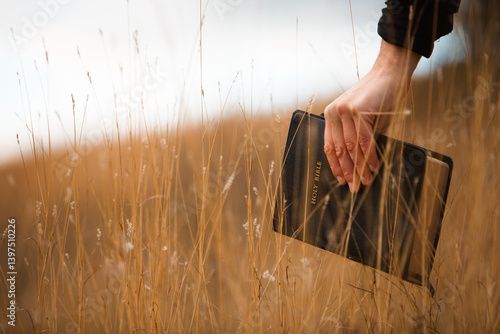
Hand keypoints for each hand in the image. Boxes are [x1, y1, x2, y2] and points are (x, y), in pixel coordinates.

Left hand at [323, 40, 420, 191]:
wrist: (391, 74)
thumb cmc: (379, 97)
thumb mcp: (365, 120)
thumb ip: (358, 139)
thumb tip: (359, 165)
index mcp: (331, 115)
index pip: (330, 146)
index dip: (335, 165)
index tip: (341, 179)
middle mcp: (333, 113)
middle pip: (339, 149)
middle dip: (347, 171)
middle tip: (354, 187)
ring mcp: (343, 111)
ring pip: (350, 147)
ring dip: (359, 167)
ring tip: (365, 181)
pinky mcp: (356, 111)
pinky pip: (363, 140)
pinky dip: (369, 156)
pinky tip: (373, 166)